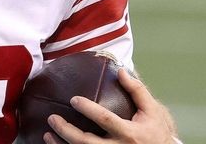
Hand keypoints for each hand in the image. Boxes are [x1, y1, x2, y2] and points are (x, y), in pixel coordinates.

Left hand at [43, 68, 179, 143]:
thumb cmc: (157, 133)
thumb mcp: (153, 111)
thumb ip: (137, 91)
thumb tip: (121, 70)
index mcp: (129, 133)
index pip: (105, 120)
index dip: (88, 110)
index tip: (73, 99)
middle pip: (87, 143)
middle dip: (67, 131)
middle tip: (52, 118)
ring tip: (48, 133)